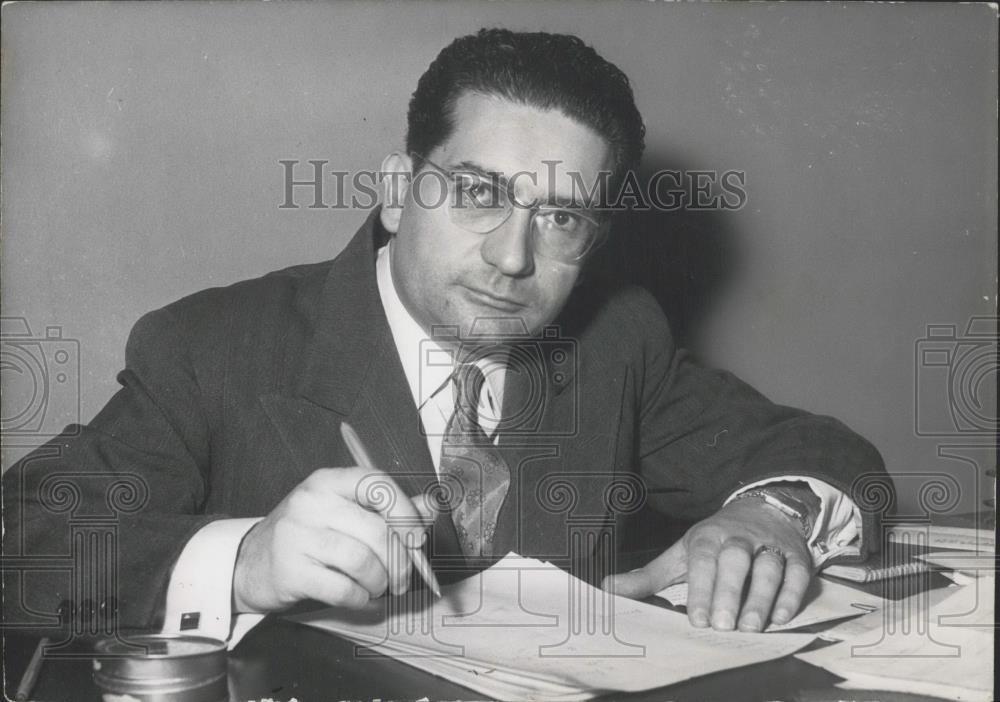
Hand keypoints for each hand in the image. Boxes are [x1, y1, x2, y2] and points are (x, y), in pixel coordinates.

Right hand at [233, 467, 436, 612]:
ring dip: (380, 583)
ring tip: (378, 586)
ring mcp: (297, 535)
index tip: (417, 538)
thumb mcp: (345, 511)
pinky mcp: (291, 570)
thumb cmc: (309, 534)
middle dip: (400, 561)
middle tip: (403, 578)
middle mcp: (312, 502)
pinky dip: (362, 599)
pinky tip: (361, 598)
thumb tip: (433, 507)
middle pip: (376, 531)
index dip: (405, 513)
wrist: (251, 562)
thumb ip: (389, 508)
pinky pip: (343, 590)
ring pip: (362, 562)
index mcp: (330, 481)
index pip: (378, 484)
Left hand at [601, 499, 812, 630]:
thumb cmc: (714, 541)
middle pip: (735, 560)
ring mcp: (769, 546)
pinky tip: (780, 618)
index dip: (700, 588)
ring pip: (768, 567)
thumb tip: (607, 588)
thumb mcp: (680, 554)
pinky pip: (796, 574)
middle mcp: (739, 538)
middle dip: (729, 592)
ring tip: (752, 627)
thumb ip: (648, 576)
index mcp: (708, 537)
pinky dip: (791, 596)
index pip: (703, 560)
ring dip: (761, 597)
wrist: (762, 509)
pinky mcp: (796, 557)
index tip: (696, 619)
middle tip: (724, 626)